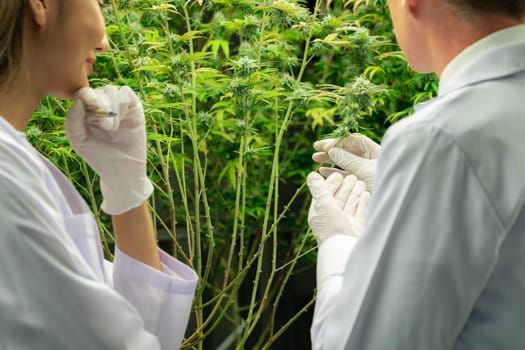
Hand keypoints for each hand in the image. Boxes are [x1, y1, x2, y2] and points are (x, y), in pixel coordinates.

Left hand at [65, 85, 152, 214]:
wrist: (121, 170)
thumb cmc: (97, 156)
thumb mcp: (78, 139)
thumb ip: (72, 119)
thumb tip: (78, 99)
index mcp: (86, 111)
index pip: (83, 93)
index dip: (86, 95)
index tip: (89, 104)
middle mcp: (102, 106)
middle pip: (98, 90)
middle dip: (100, 105)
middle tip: (105, 126)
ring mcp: (119, 106)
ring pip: (111, 90)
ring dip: (111, 107)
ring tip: (112, 127)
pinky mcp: (134, 108)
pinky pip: (126, 93)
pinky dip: (123, 103)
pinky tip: (122, 120)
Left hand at [307, 172, 369, 245]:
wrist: (347, 250)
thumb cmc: (332, 228)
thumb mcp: (323, 205)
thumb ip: (319, 189)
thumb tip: (311, 175)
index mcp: (320, 215)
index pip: (324, 196)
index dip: (330, 185)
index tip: (338, 175)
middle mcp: (332, 220)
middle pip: (339, 200)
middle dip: (345, 188)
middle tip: (352, 176)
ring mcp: (345, 226)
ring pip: (350, 206)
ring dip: (355, 194)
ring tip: (361, 182)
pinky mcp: (357, 230)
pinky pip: (360, 214)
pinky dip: (363, 204)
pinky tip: (366, 195)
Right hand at [312, 134, 379, 191]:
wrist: (393, 203)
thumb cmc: (383, 183)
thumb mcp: (365, 170)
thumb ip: (348, 160)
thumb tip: (331, 150)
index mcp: (376, 151)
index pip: (355, 141)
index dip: (339, 141)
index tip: (326, 146)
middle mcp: (370, 159)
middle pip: (348, 149)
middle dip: (331, 148)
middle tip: (316, 147)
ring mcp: (365, 171)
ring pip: (344, 162)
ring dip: (330, 160)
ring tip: (315, 158)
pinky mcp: (360, 182)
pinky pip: (345, 174)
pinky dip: (334, 172)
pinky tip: (323, 171)